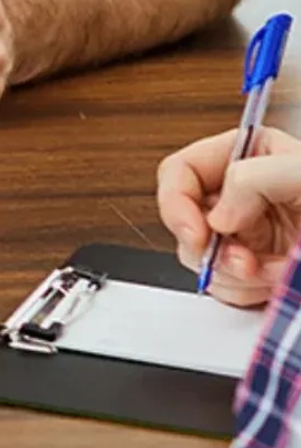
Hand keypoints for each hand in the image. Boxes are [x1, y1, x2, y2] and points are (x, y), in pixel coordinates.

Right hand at [157, 127, 300, 305]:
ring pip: (201, 257)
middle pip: (185, 218)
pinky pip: (225, 284)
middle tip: (240, 261)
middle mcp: (243, 194)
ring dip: (229, 273)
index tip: (199, 232)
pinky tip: (271, 282)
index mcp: (250, 157)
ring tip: (265, 273)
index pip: (181, 172)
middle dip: (209, 246)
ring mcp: (250, 233)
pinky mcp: (258, 269)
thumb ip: (255, 178)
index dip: (177, 202)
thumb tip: (217, 212)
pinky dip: (243, 290)